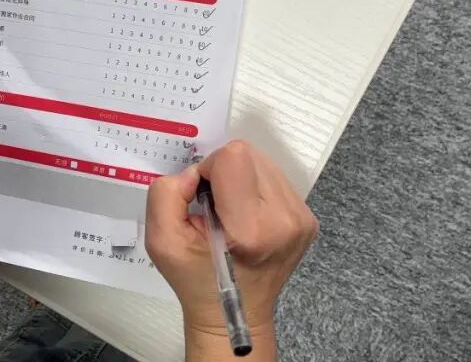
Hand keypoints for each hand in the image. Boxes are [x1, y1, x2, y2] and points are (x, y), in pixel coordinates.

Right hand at [145, 141, 317, 347]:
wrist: (233, 315)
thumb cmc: (197, 281)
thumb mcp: (161, 241)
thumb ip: (166, 194)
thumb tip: (194, 173)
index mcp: (251, 229)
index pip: (233, 157)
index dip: (208, 170)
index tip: (202, 199)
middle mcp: (285, 220)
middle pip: (250, 155)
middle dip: (224, 173)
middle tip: (214, 208)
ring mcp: (301, 219)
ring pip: (264, 163)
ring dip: (241, 180)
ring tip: (231, 214)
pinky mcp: (308, 219)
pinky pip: (276, 179)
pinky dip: (255, 190)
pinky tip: (247, 217)